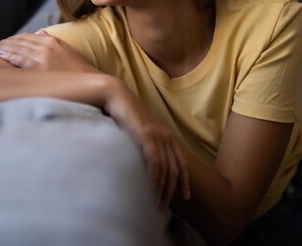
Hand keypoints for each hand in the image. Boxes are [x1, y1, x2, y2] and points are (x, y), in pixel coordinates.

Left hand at [0, 30, 98, 72]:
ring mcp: (44, 56)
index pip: (28, 37)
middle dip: (6, 42)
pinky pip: (21, 59)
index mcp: (53, 40)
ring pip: (18, 48)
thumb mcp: (68, 51)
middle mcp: (47, 45)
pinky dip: (9, 55)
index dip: (14, 39)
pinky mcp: (41, 68)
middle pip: (20, 41)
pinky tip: (1, 54)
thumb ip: (53, 41)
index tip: (5, 41)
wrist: (92, 82)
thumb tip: (40, 33)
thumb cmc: (80, 70)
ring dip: (4, 47)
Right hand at [103, 80, 190, 208]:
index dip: (185, 181)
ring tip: (157, 203)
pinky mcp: (146, 135)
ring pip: (166, 168)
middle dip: (172, 190)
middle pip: (176, 169)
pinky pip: (155, 161)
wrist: (115, 95)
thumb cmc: (124, 113)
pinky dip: (155, 177)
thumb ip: (146, 142)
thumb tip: (145, 159)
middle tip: (164, 206)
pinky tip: (152, 188)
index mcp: (167, 135)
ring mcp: (157, 135)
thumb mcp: (139, 129)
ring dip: (163, 188)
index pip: (182, 162)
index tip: (185, 196)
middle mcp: (166, 135)